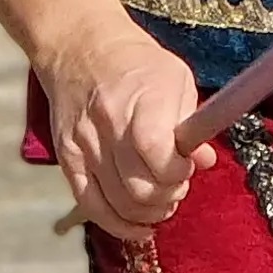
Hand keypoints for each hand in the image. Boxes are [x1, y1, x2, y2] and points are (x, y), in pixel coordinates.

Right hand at [40, 23, 214, 237]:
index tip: (187, 166)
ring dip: (148, 213)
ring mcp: (84, 144)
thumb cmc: (138, 64)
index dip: (179, 172)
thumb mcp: (176, 80)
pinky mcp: (67, 159)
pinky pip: (91, 206)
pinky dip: (118, 224)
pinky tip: (139, 225)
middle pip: (140, 187)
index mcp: (141, 100)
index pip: (159, 155)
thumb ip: (192, 123)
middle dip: (168, 196)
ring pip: (120, 203)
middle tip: (177, 186)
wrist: (80, 47)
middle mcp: (108, 124)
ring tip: (161, 201)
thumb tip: (205, 161)